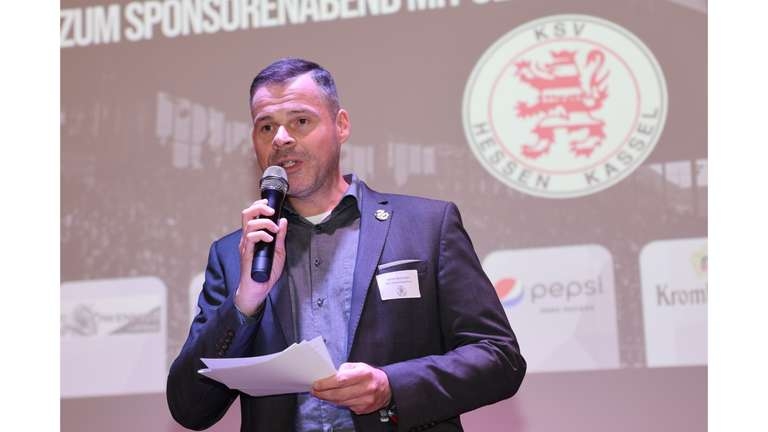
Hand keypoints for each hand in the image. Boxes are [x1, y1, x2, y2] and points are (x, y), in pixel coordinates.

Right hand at [234, 199, 287, 315]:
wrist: (257, 290)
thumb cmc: (267, 272)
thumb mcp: (278, 251)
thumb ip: (280, 236)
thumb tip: (283, 221)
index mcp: (253, 236)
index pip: (251, 215)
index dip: (258, 205)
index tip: (269, 203)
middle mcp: (246, 238)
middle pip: (246, 214)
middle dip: (259, 208)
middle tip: (271, 211)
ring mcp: (245, 245)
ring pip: (249, 224)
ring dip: (265, 223)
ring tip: (274, 229)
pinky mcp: (246, 253)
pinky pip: (250, 238)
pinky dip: (261, 234)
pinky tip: (270, 239)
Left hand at [311, 363, 391, 414]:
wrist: (387, 388)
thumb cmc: (370, 375)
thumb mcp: (359, 366)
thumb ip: (344, 369)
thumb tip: (329, 376)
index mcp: (364, 374)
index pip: (341, 380)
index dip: (326, 383)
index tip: (316, 384)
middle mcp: (366, 388)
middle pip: (339, 394)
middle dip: (323, 393)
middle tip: (315, 391)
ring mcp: (365, 401)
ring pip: (341, 402)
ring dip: (328, 399)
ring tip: (321, 394)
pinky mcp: (363, 409)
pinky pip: (346, 407)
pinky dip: (338, 403)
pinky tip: (334, 398)